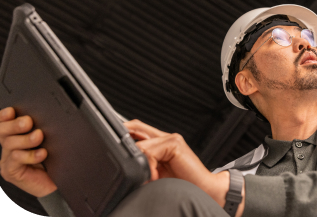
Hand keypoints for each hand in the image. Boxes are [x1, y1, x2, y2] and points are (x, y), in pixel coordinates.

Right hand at [0, 107, 56, 196]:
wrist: (58, 183)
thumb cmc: (55, 160)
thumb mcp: (51, 140)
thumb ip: (45, 128)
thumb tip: (50, 114)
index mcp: (17, 135)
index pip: (3, 122)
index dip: (4, 116)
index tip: (12, 110)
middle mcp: (10, 146)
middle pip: (2, 130)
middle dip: (14, 124)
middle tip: (28, 122)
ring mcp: (9, 160)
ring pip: (9, 144)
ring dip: (25, 139)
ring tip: (39, 136)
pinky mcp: (12, 172)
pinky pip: (16, 160)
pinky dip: (30, 155)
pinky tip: (42, 153)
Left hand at [124, 119, 244, 211]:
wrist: (205, 190)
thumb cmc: (183, 185)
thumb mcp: (155, 176)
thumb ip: (144, 166)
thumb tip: (124, 163)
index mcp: (161, 143)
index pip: (136, 129)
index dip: (123, 132)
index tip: (111, 141)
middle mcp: (166, 137)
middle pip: (136, 126)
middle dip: (124, 137)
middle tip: (118, 152)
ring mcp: (171, 138)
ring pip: (141, 144)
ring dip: (140, 163)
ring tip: (149, 177)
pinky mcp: (175, 143)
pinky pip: (150, 151)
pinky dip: (148, 166)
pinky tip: (155, 176)